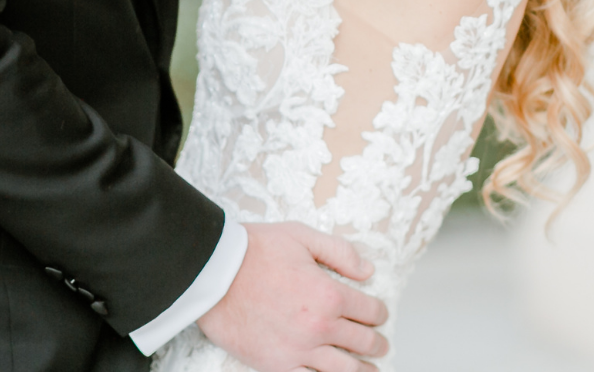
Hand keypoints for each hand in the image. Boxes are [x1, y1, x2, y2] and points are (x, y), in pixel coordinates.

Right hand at [197, 223, 388, 371]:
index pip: (370, 311)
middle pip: (364, 343)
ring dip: (365, 371)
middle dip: (377, 343)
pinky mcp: (279, 366)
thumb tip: (368, 271)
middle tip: (380, 344)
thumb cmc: (254, 250)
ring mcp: (300, 351)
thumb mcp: (300, 236)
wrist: (213, 273)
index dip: (379, 312)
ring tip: (371, 371)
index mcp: (329, 294)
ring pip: (346, 371)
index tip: (379, 314)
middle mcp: (320, 326)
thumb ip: (339, 252)